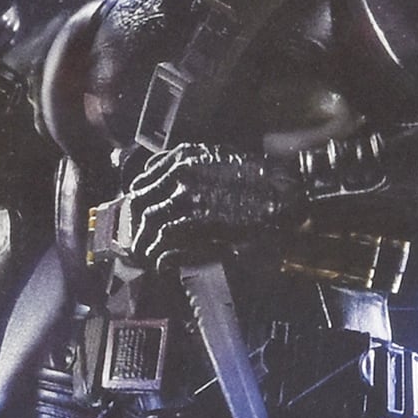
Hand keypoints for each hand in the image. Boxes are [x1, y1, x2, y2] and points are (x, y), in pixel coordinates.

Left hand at [119, 144, 294, 266]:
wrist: (282, 191)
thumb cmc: (257, 180)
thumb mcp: (219, 161)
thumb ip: (190, 168)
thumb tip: (166, 187)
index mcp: (185, 156)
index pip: (144, 178)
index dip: (137, 200)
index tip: (136, 215)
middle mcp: (180, 170)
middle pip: (140, 198)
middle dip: (135, 223)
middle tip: (135, 241)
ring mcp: (186, 192)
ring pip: (148, 218)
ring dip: (143, 240)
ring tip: (144, 255)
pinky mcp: (196, 216)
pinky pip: (164, 234)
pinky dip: (158, 249)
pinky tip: (159, 260)